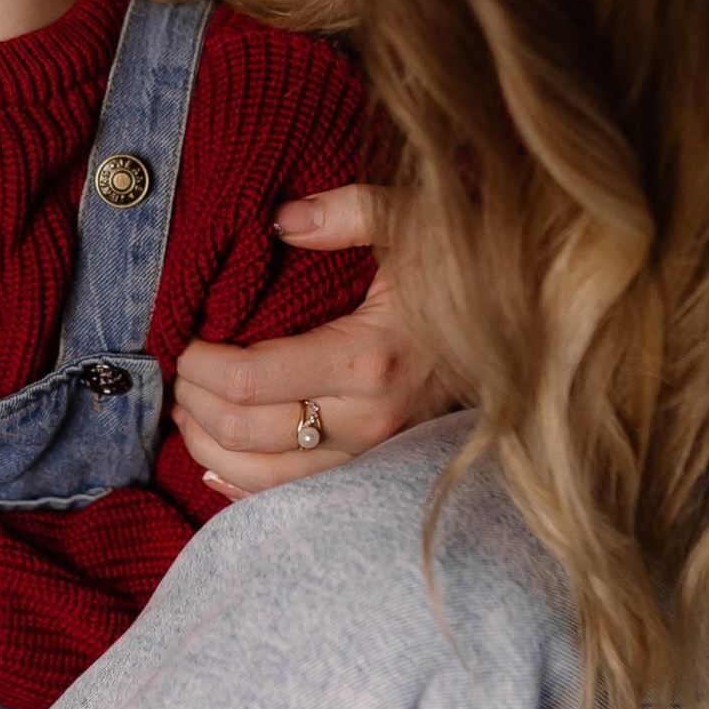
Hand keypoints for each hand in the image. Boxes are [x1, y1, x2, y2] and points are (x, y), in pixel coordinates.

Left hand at [172, 183, 460, 496]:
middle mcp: (370, 420)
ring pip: (264, 480)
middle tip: (178, 375)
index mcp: (368, 359)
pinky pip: (297, 498)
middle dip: (196, 405)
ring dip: (210, 448)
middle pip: (247, 432)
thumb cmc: (461, 271)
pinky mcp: (377, 472)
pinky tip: (217, 465)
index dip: (200, 366)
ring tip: (188, 414)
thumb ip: (346, 211)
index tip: (186, 343)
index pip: (251, 379)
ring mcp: (375, 456)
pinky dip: (245, 487)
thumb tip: (279, 220)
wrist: (530, 330)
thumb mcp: (411, 222)